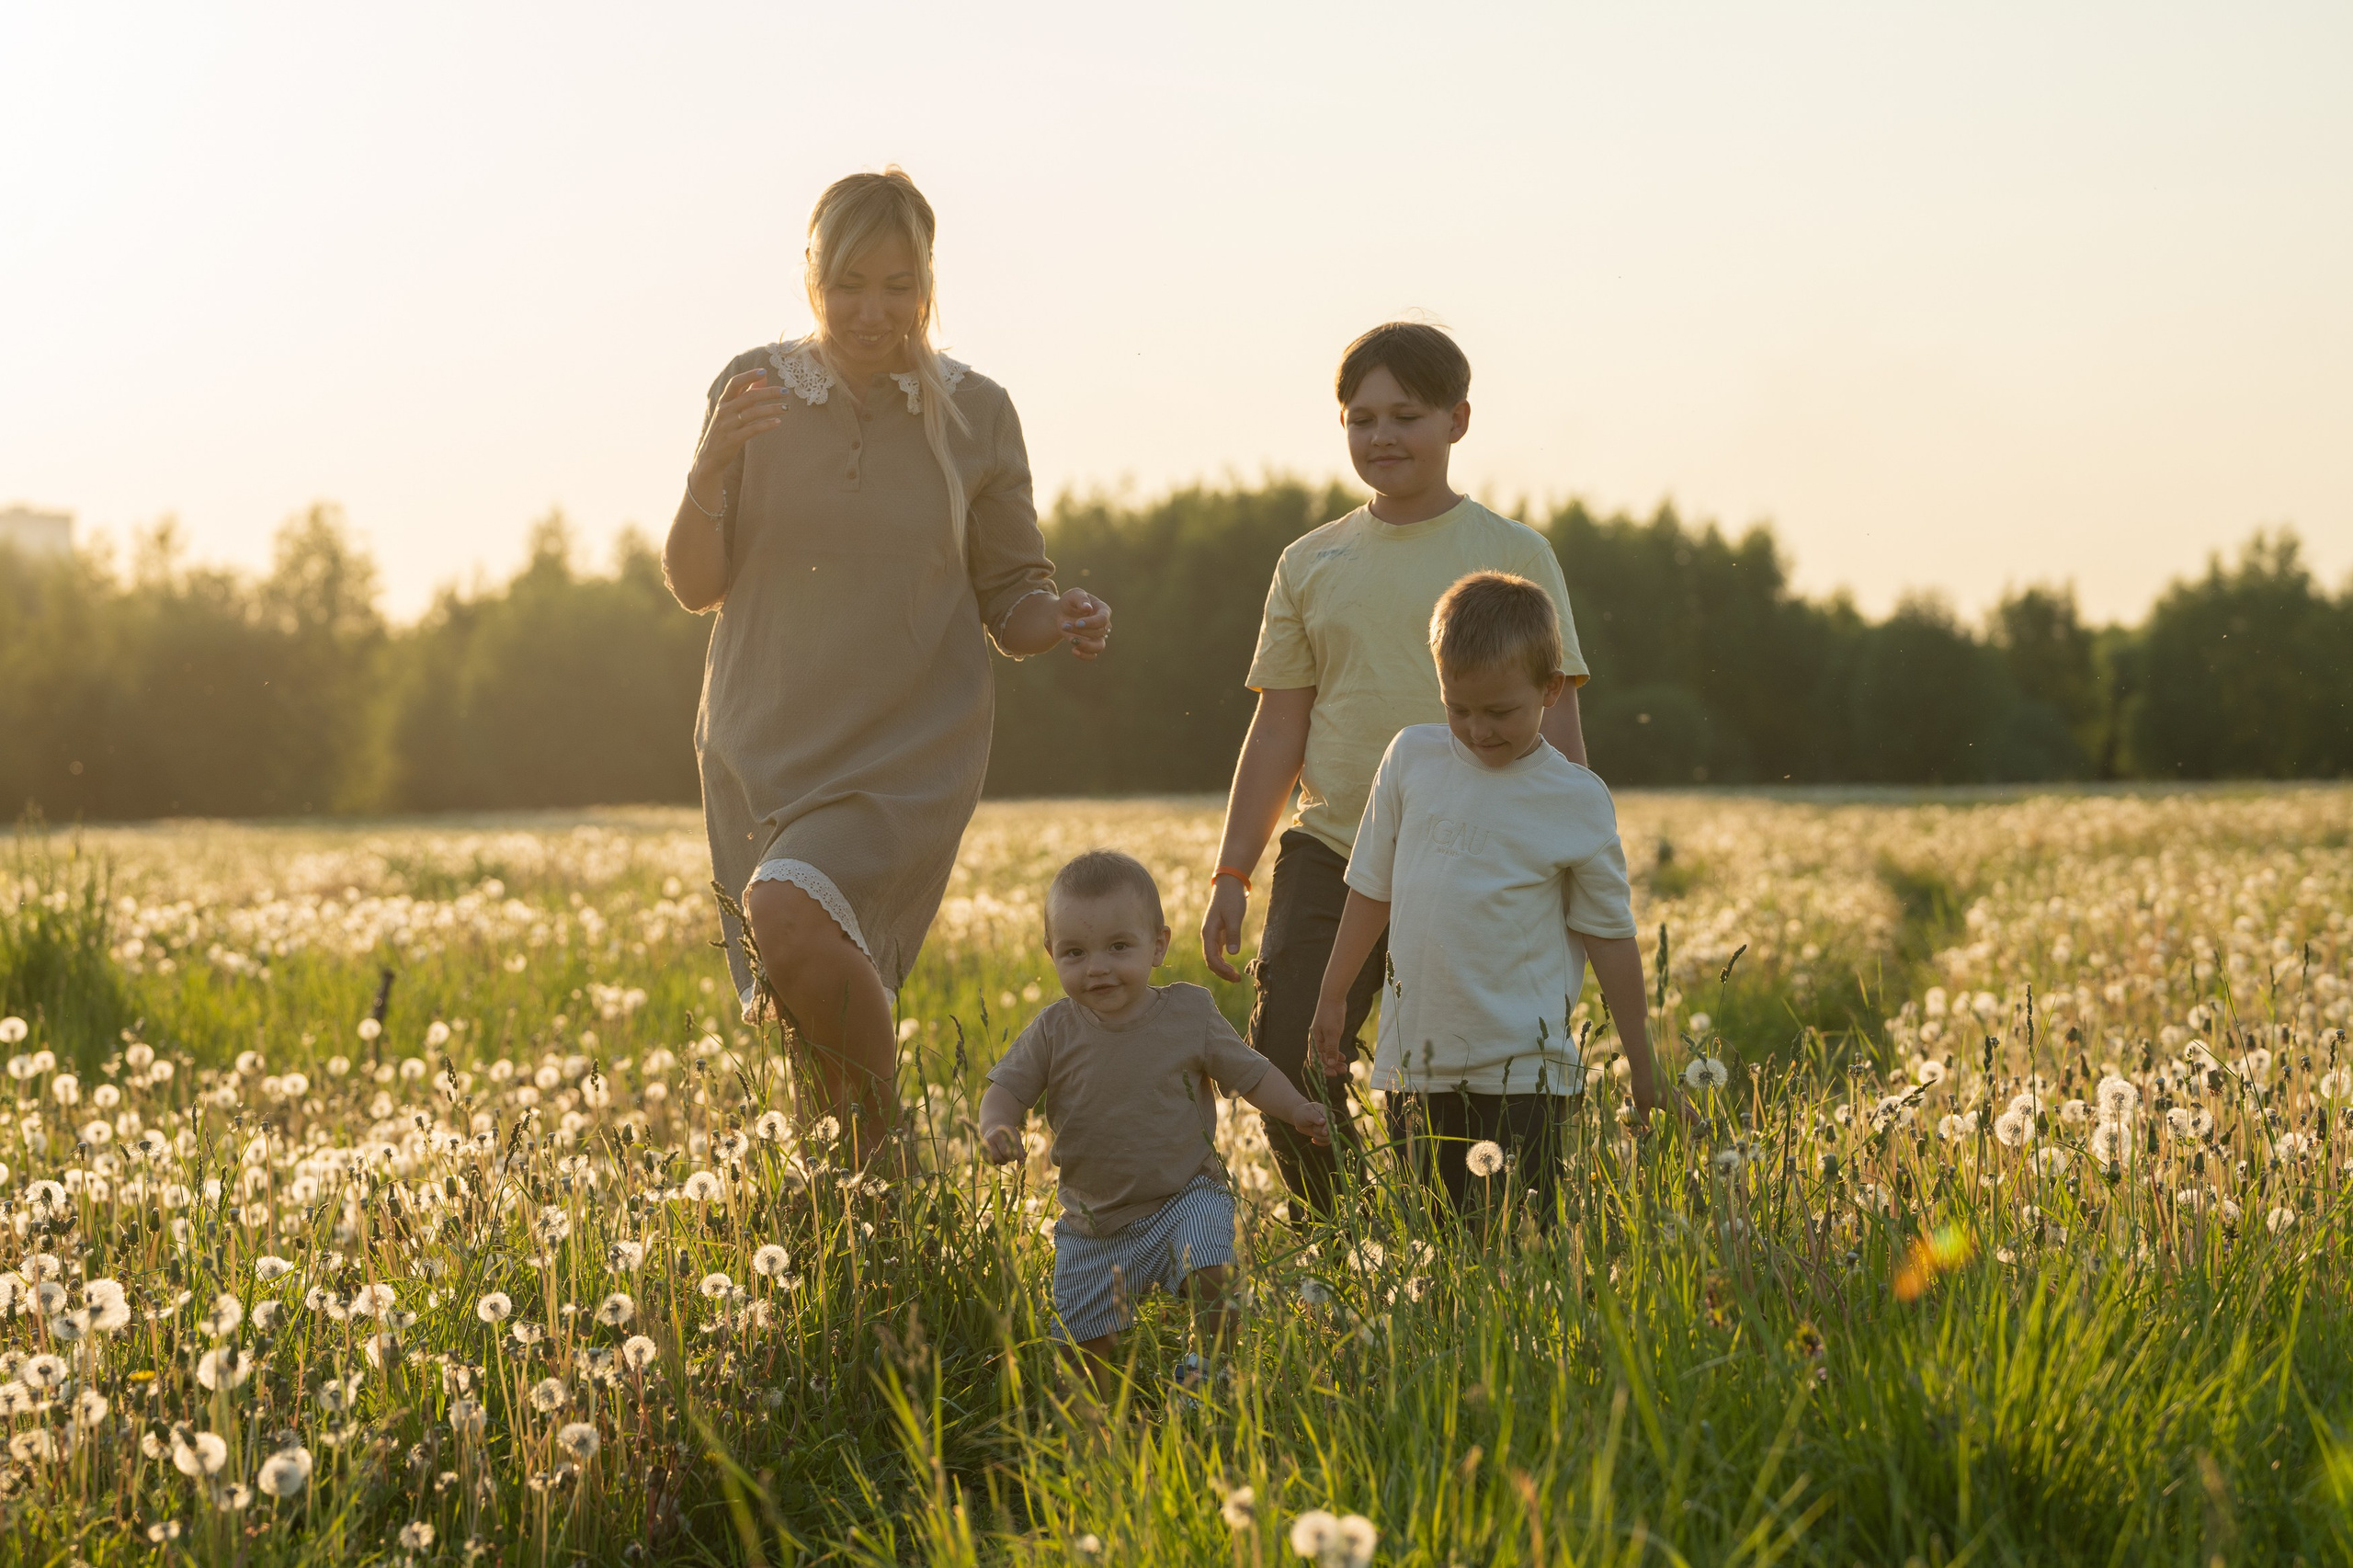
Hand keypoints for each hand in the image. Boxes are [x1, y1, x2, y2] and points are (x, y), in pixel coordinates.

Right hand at [691, 370, 787, 498]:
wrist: (709, 457)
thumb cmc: (725, 429)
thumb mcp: (732, 409)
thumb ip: (747, 392)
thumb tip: (764, 377)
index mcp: (724, 401)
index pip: (735, 383)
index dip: (748, 375)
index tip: (764, 371)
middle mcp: (724, 411)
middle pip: (748, 397)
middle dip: (769, 392)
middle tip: (786, 392)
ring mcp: (727, 425)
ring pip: (752, 413)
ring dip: (771, 409)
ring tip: (786, 408)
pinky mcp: (732, 439)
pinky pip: (752, 430)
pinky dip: (765, 425)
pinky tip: (778, 422)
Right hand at [981, 1124, 1021, 1164]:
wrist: (993, 1128)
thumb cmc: (1008, 1134)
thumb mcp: (1016, 1136)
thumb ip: (1020, 1148)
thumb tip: (1022, 1161)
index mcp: (1004, 1131)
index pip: (1013, 1146)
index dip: (1019, 1155)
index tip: (1022, 1160)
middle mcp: (994, 1136)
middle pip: (1005, 1153)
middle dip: (1011, 1158)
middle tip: (1013, 1158)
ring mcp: (986, 1143)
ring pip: (997, 1159)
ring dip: (1004, 1161)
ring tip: (1006, 1158)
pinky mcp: (982, 1149)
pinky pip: (990, 1161)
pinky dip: (996, 1162)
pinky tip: (998, 1157)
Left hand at [1057, 588, 1109, 659]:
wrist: (1062, 613)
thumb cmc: (1070, 602)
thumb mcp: (1073, 595)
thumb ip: (1080, 598)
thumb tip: (1087, 608)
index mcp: (1103, 610)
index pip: (1103, 620)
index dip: (1091, 623)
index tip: (1077, 623)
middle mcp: (1104, 625)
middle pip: (1098, 633)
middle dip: (1080, 631)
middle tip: (1064, 625)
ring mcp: (1099, 637)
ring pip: (1099, 647)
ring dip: (1083, 644)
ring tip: (1070, 639)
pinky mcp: (1091, 647)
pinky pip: (1093, 656)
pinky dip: (1084, 656)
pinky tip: (1073, 650)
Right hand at [1200, 876, 1247, 982]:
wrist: (1228, 885)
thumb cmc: (1231, 899)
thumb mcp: (1235, 916)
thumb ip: (1233, 934)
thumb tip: (1232, 954)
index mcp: (1208, 932)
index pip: (1211, 957)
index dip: (1221, 969)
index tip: (1235, 976)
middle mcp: (1207, 935)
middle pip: (1210, 961)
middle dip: (1222, 972)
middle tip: (1237, 979)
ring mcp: (1211, 935)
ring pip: (1213, 957)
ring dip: (1222, 969)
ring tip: (1235, 977)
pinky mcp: (1217, 933)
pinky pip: (1216, 952)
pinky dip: (1223, 961)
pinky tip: (1231, 967)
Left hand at [1291, 1102, 1331, 1146]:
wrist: (1299, 1117)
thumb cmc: (1303, 1112)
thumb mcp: (1307, 1113)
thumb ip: (1315, 1117)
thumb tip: (1323, 1121)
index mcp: (1327, 1113)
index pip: (1331, 1122)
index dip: (1328, 1128)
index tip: (1323, 1132)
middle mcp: (1329, 1121)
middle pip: (1330, 1131)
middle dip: (1320, 1132)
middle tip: (1313, 1128)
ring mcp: (1327, 1128)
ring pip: (1328, 1138)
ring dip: (1319, 1137)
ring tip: (1312, 1131)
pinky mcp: (1324, 1134)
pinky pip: (1326, 1142)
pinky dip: (1319, 1142)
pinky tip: (1313, 1139)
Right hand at [1308, 997, 1349, 1077]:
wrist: (1333, 998)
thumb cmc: (1331, 1015)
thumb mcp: (1333, 1033)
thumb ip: (1332, 1049)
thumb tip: (1331, 1064)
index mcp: (1314, 1041)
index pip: (1314, 1061)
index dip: (1323, 1069)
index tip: (1334, 1074)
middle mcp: (1316, 1041)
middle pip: (1321, 1059)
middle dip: (1331, 1067)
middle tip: (1343, 1071)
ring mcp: (1322, 1037)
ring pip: (1327, 1054)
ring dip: (1335, 1062)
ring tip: (1345, 1067)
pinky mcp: (1329, 1034)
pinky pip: (1331, 1048)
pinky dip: (1336, 1054)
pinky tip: (1343, 1057)